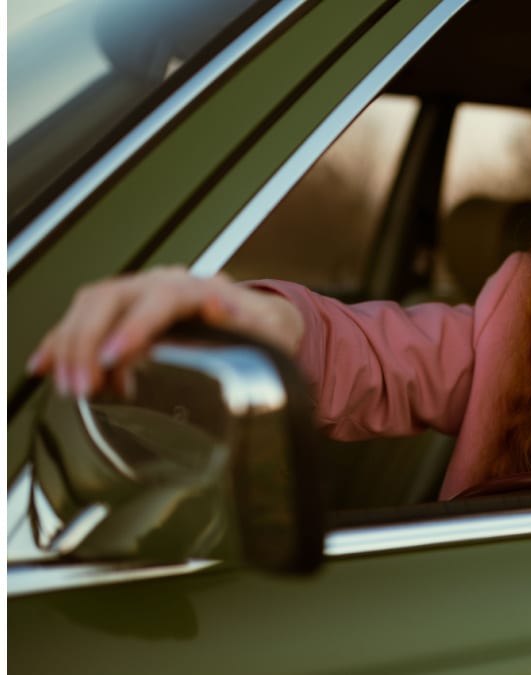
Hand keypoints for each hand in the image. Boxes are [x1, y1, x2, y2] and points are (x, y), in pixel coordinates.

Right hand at [26, 267, 304, 397]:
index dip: (134, 327)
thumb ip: (252, 324)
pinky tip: (44, 367)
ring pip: (88, 307)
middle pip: (109, 299)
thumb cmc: (262, 329)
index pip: (159, 299)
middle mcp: (159, 283)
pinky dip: (60, 343)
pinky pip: (80, 319)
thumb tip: (227, 309)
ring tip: (72, 389)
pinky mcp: (120, 311)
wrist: (258, 318)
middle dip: (87, 344)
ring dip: (71, 347)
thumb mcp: (268, 330)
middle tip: (82, 388)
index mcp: (196, 288)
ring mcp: (135, 293)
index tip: (113, 358)